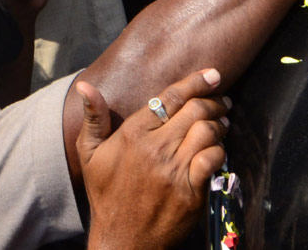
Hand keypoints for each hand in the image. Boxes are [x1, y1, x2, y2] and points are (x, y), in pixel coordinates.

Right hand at [77, 70, 230, 249]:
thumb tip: (86, 87)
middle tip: (221, 99)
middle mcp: (155, 148)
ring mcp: (174, 170)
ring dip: (219, 123)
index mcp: (132, 134)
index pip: (169, 98)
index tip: (212, 74)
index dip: (194, 82)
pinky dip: (220, 150)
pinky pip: (213, 160)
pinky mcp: (191, 191)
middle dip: (212, 101)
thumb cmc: (105, 192)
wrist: (122, 236)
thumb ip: (93, 117)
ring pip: (207, 132)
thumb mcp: (89, 152)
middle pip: (193, 111)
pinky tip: (218, 148)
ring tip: (222, 121)